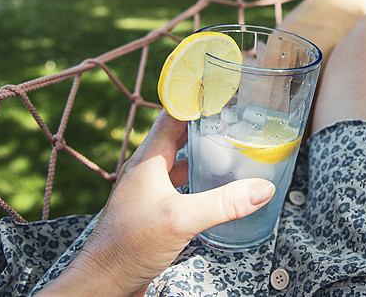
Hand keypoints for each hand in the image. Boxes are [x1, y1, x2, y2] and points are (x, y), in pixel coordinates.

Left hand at [37, 110, 274, 296]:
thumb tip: (262, 188)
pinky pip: (180, 184)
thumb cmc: (128, 247)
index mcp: (148, 159)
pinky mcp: (154, 210)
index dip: (198, 98)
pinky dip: (199, 178)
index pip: (174, 114)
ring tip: (232, 146)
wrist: (103, 283)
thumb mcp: (181, 219)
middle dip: (208, 123)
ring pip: (181, 160)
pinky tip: (216, 186)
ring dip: (204, 152)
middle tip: (237, 116)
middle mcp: (147, 170)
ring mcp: (149, 190)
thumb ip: (223, 202)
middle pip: (180, 135)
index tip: (223, 88)